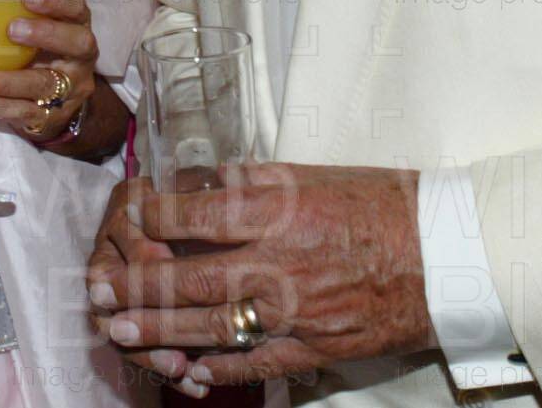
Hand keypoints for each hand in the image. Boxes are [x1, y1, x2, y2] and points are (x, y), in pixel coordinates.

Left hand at [0, 0, 98, 142]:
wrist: (54, 105)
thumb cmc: (27, 52)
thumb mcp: (9, 28)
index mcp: (71, 24)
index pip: (74, 5)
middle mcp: (78, 56)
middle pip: (76, 42)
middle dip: (46, 34)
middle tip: (11, 30)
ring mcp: (69, 89)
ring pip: (45, 84)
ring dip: (7, 80)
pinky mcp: (52, 117)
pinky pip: (26, 113)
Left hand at [85, 166, 434, 388]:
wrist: (445, 254)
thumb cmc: (379, 204)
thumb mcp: (310, 173)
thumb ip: (247, 180)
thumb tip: (191, 184)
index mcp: (280, 210)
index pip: (196, 216)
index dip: (152, 218)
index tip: (127, 215)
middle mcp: (281, 262)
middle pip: (191, 279)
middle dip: (136, 285)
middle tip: (96, 288)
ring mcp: (297, 312)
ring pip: (213, 327)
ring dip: (159, 330)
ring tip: (119, 328)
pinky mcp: (315, 348)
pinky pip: (255, 364)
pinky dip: (217, 369)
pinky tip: (184, 369)